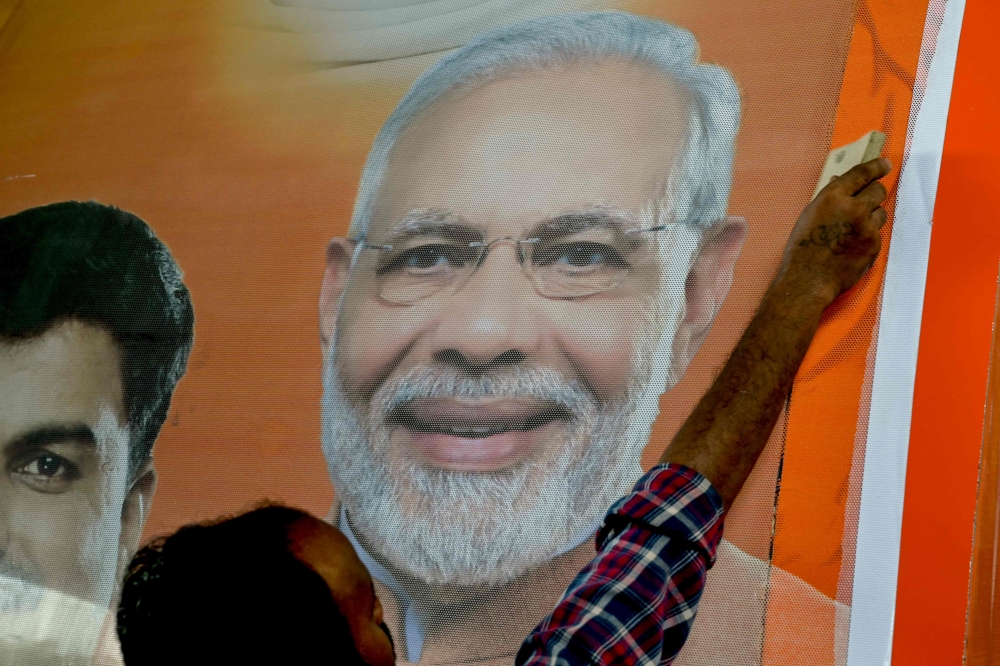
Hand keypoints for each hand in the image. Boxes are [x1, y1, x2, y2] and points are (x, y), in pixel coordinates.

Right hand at [777, 157, 891, 305]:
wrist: (809, 279)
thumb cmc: (803, 248)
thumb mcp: (810, 215)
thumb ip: (829, 198)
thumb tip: (841, 182)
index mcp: (833, 197)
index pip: (861, 173)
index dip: (876, 166)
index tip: (884, 165)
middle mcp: (853, 208)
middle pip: (877, 190)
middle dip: (873, 192)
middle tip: (868, 199)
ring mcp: (867, 227)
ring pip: (881, 212)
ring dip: (872, 215)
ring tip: (855, 227)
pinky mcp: (874, 244)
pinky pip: (877, 233)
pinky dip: (868, 235)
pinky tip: (853, 244)